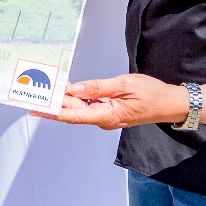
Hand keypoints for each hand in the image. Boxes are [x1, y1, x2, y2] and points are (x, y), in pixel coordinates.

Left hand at [33, 74, 188, 129]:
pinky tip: (69, 90)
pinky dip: (77, 99)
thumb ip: (98, 87)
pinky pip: (89, 106)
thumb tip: (75, 88)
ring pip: (80, 109)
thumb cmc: (152, 94)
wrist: (170, 103)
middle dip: (54, 104)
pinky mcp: (109, 112)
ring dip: (65, 100)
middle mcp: (104, 120)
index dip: (54, 112)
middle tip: (36, 94)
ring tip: (48, 89)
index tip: (38, 108)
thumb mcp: (124, 85)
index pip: (74, 115)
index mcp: (107, 115)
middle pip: (73, 113)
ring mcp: (107, 117)